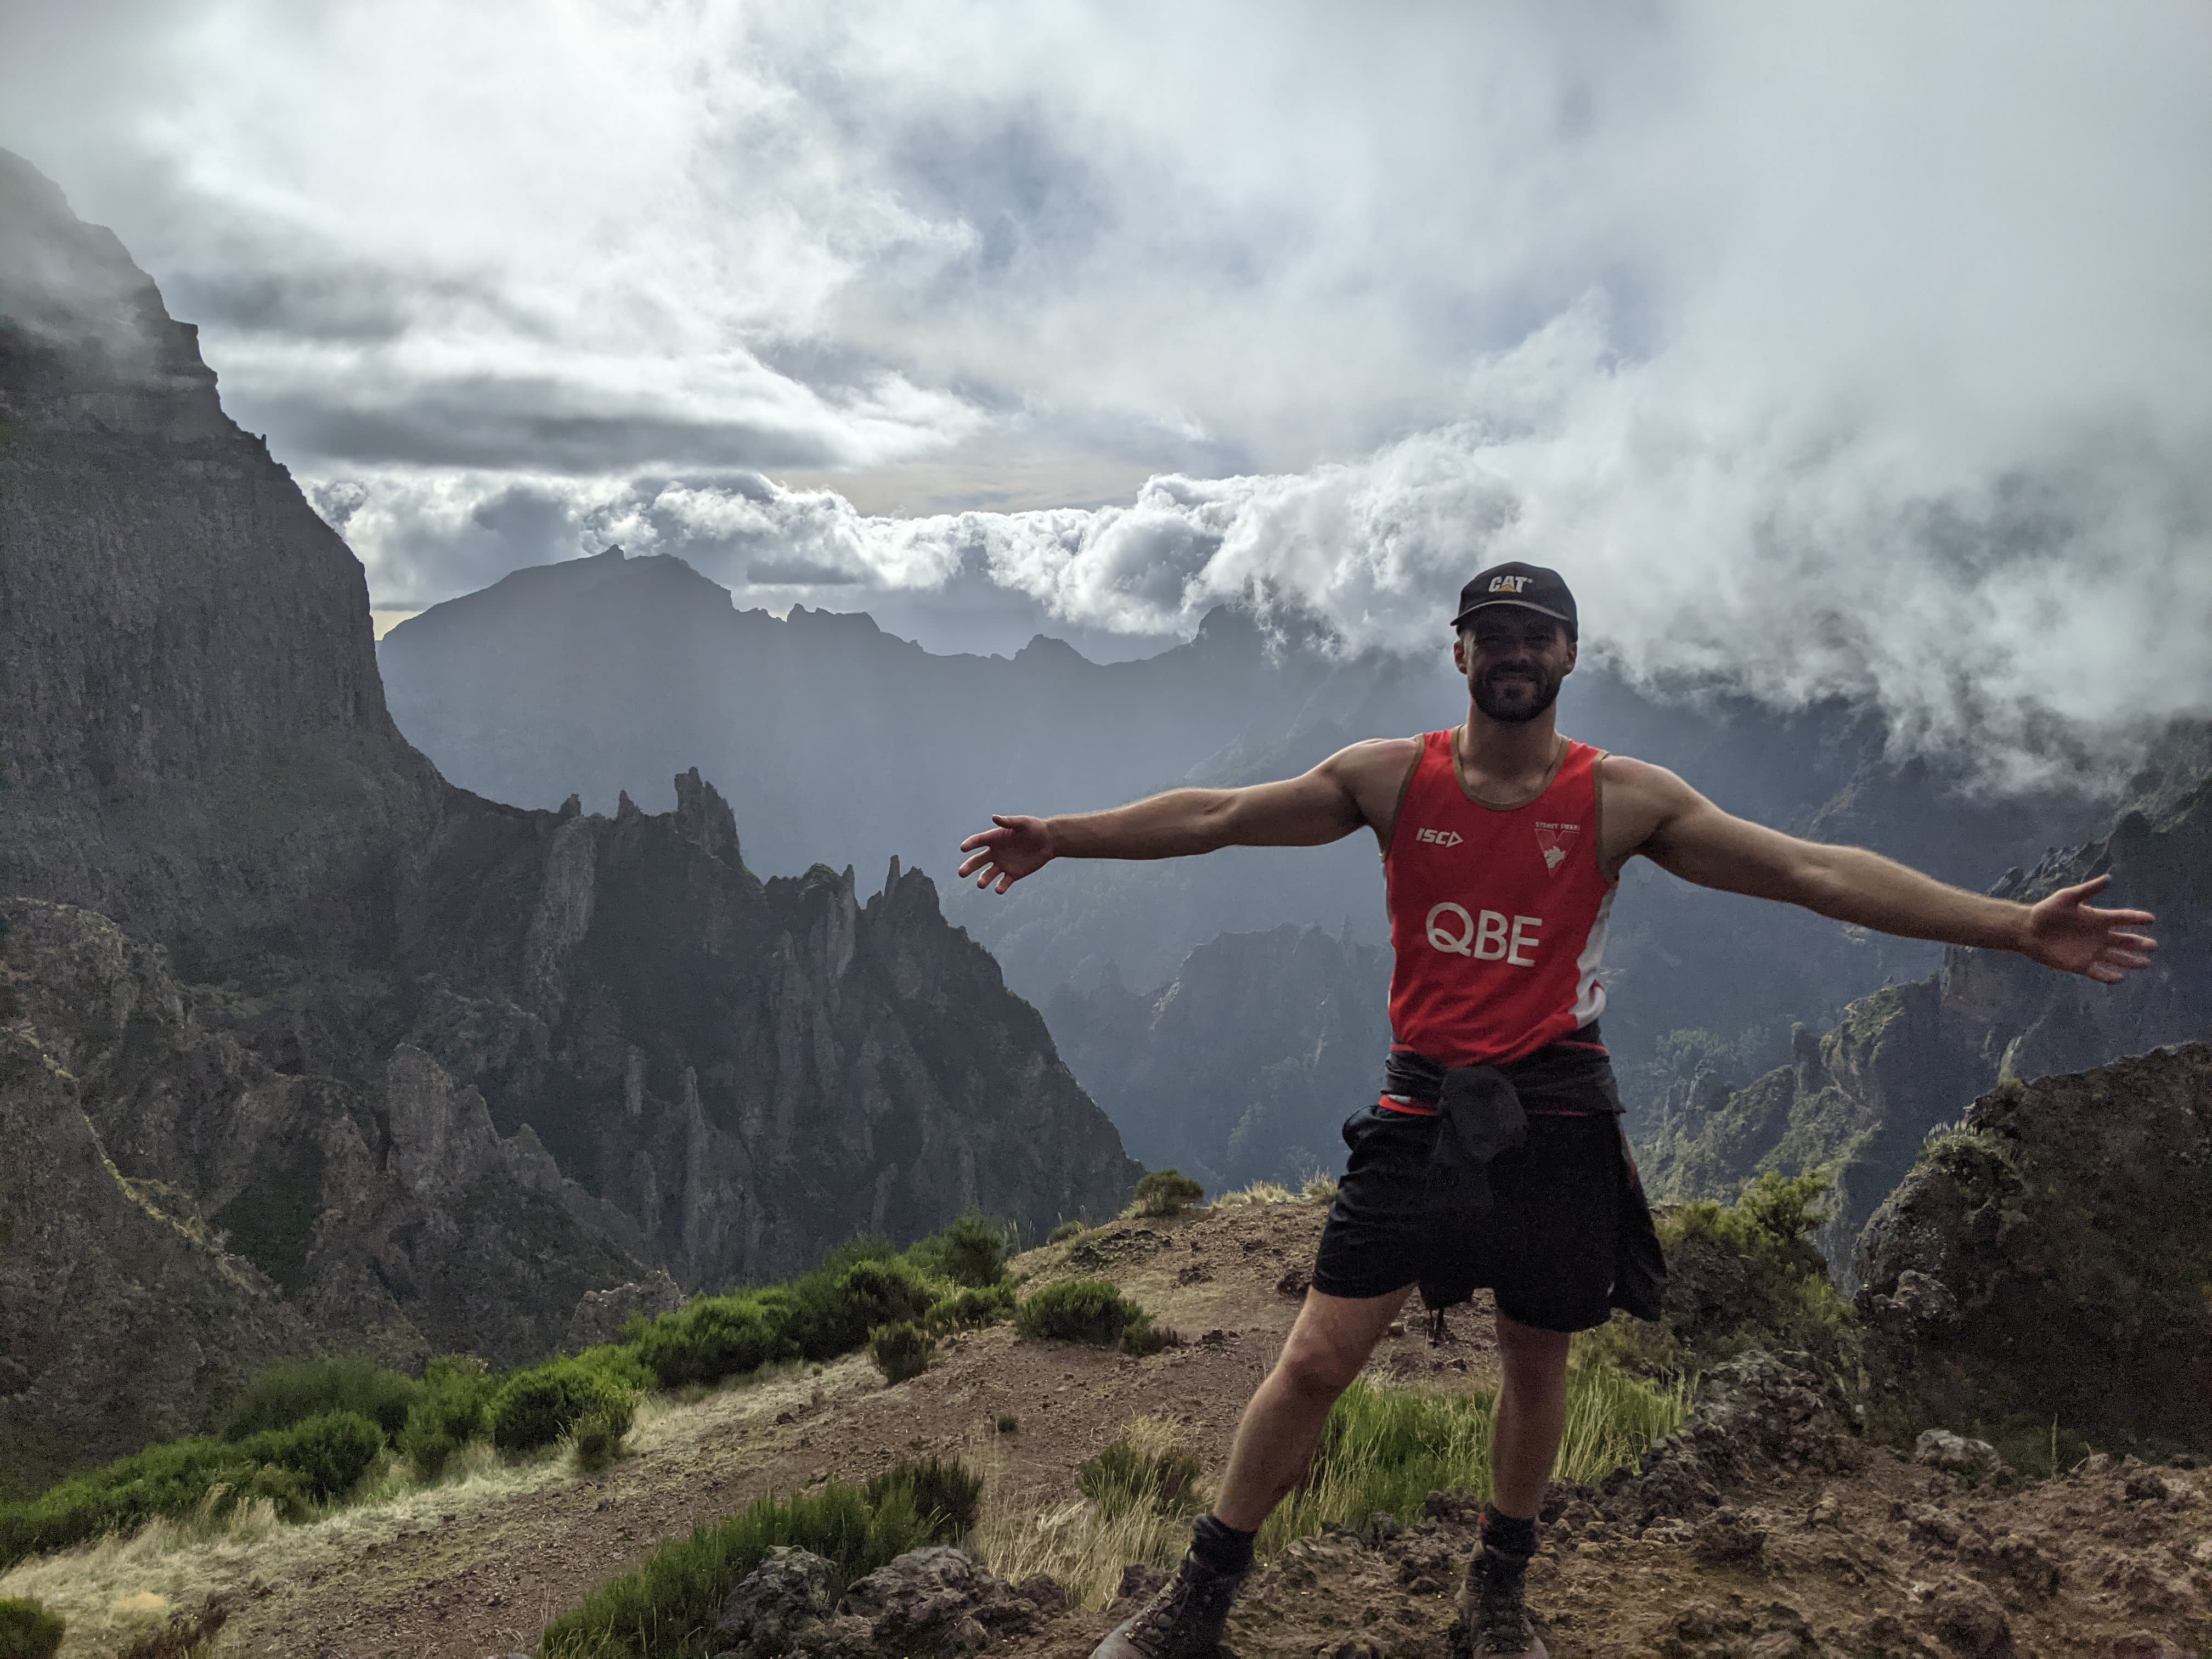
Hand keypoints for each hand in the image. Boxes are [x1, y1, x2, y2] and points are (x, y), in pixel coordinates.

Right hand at [957, 814, 1054, 893]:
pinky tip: (999, 889)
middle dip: (969, 867)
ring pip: (989, 874)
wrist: (1048, 841)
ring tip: (980, 884)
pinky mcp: (1013, 874)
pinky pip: (1004, 882)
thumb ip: (1009, 822)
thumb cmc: (1034, 828)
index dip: (970, 844)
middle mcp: (995, 852)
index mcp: (995, 838)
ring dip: (984, 879)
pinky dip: (1001, 887)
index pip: (978, 841)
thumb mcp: (1023, 823)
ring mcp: (1003, 864)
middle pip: (978, 861)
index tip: (963, 848)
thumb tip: (994, 817)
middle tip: (961, 873)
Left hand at [2018, 875, 2156, 983]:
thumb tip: (2109, 879)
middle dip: (2139, 944)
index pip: (2123, 918)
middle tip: (2153, 946)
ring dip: (2131, 961)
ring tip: (2146, 963)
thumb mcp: (2067, 897)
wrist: (2027, 929)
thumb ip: (2088, 890)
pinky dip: (2109, 976)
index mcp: (2098, 919)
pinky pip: (2098, 972)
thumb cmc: (2047, 911)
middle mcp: (2099, 936)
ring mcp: (2091, 952)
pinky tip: (2119, 978)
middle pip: (2124, 941)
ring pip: (2116, 959)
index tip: (2151, 919)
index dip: (2137, 918)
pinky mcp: (2080, 965)